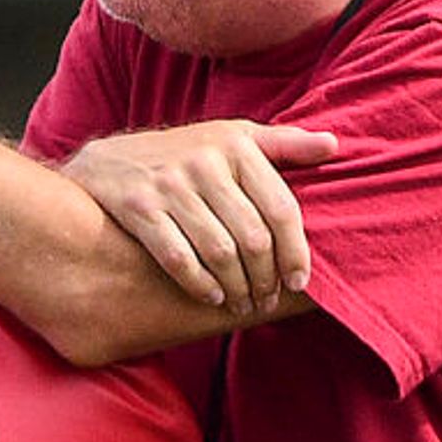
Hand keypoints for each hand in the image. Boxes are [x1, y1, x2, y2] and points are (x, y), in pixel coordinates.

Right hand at [61, 120, 341, 316]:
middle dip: (264, 278)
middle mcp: (204, 161)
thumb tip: (335, 147)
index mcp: (236, 144)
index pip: (280, 208)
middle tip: (267, 300)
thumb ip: (284, 144)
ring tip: (243, 304)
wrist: (106, 162)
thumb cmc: (185, 155)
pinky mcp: (139, 207)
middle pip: (251, 236)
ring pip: (218, 251)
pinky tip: (212, 297)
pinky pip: (177, 257)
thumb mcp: (233, 138)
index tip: (299, 281)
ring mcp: (169, 185)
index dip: (294, 251)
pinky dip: (199, 283)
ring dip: (236, 287)